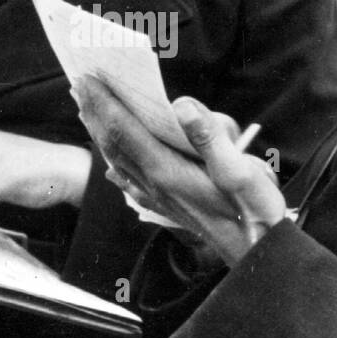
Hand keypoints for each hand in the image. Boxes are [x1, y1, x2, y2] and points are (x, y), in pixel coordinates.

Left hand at [73, 76, 285, 266]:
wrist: (258, 258)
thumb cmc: (255, 214)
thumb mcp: (241, 169)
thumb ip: (209, 137)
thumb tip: (181, 106)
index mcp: (169, 172)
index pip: (125, 131)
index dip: (104, 104)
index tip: (87, 78)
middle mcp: (157, 186)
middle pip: (115, 145)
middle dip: (95, 114)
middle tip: (78, 86)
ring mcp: (161, 199)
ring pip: (120, 163)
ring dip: (102, 136)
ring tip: (89, 115)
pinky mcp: (171, 208)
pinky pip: (133, 184)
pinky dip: (118, 170)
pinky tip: (113, 173)